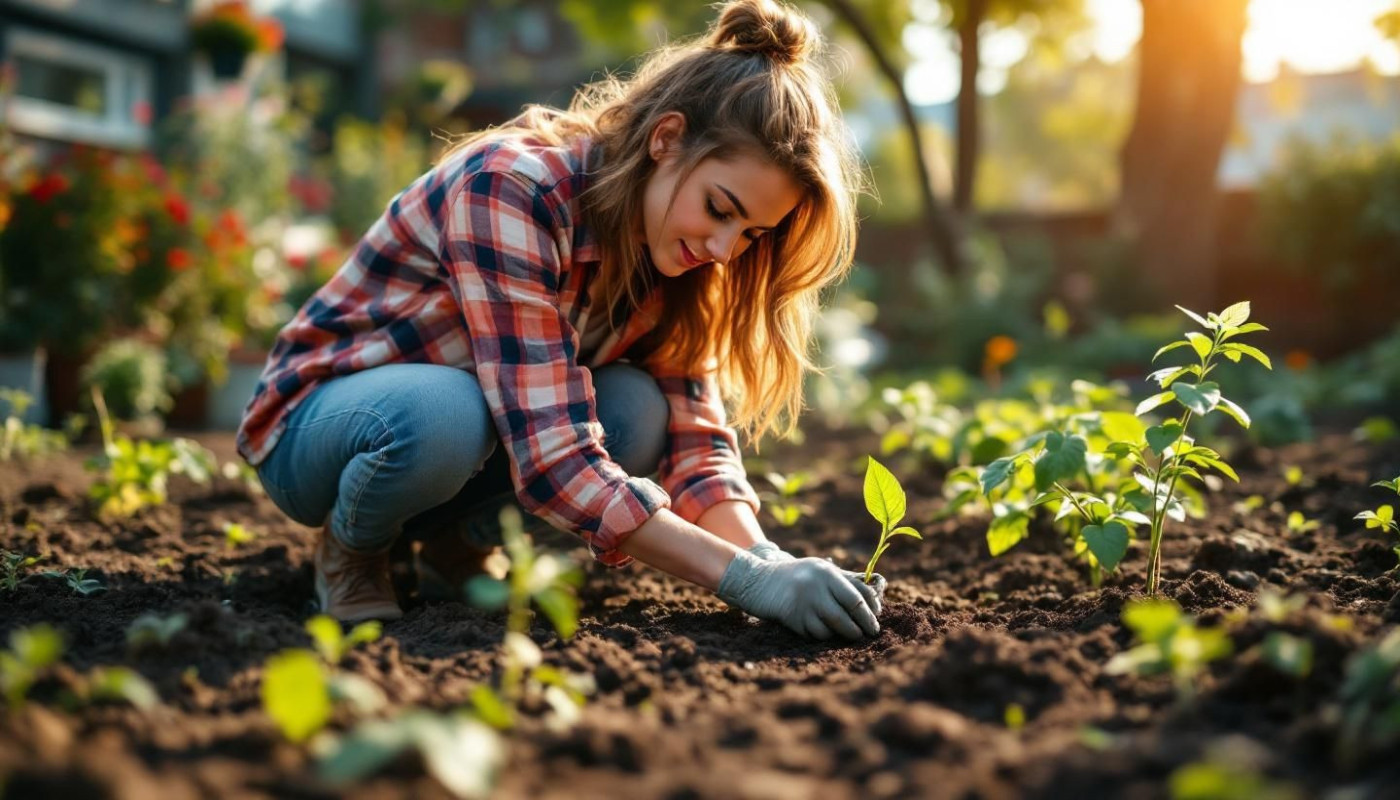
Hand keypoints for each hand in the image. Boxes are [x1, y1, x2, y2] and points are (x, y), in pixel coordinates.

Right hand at [717, 550, 880, 639]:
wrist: (757, 581)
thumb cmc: (794, 577)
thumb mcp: (817, 570)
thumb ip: (841, 581)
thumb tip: (872, 600)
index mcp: (827, 572)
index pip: (859, 593)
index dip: (871, 609)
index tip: (877, 618)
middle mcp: (818, 585)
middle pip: (851, 610)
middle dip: (864, 625)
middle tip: (870, 633)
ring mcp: (805, 602)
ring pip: (836, 625)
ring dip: (846, 634)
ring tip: (851, 635)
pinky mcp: (794, 618)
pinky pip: (817, 633)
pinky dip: (824, 635)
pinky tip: (824, 631)